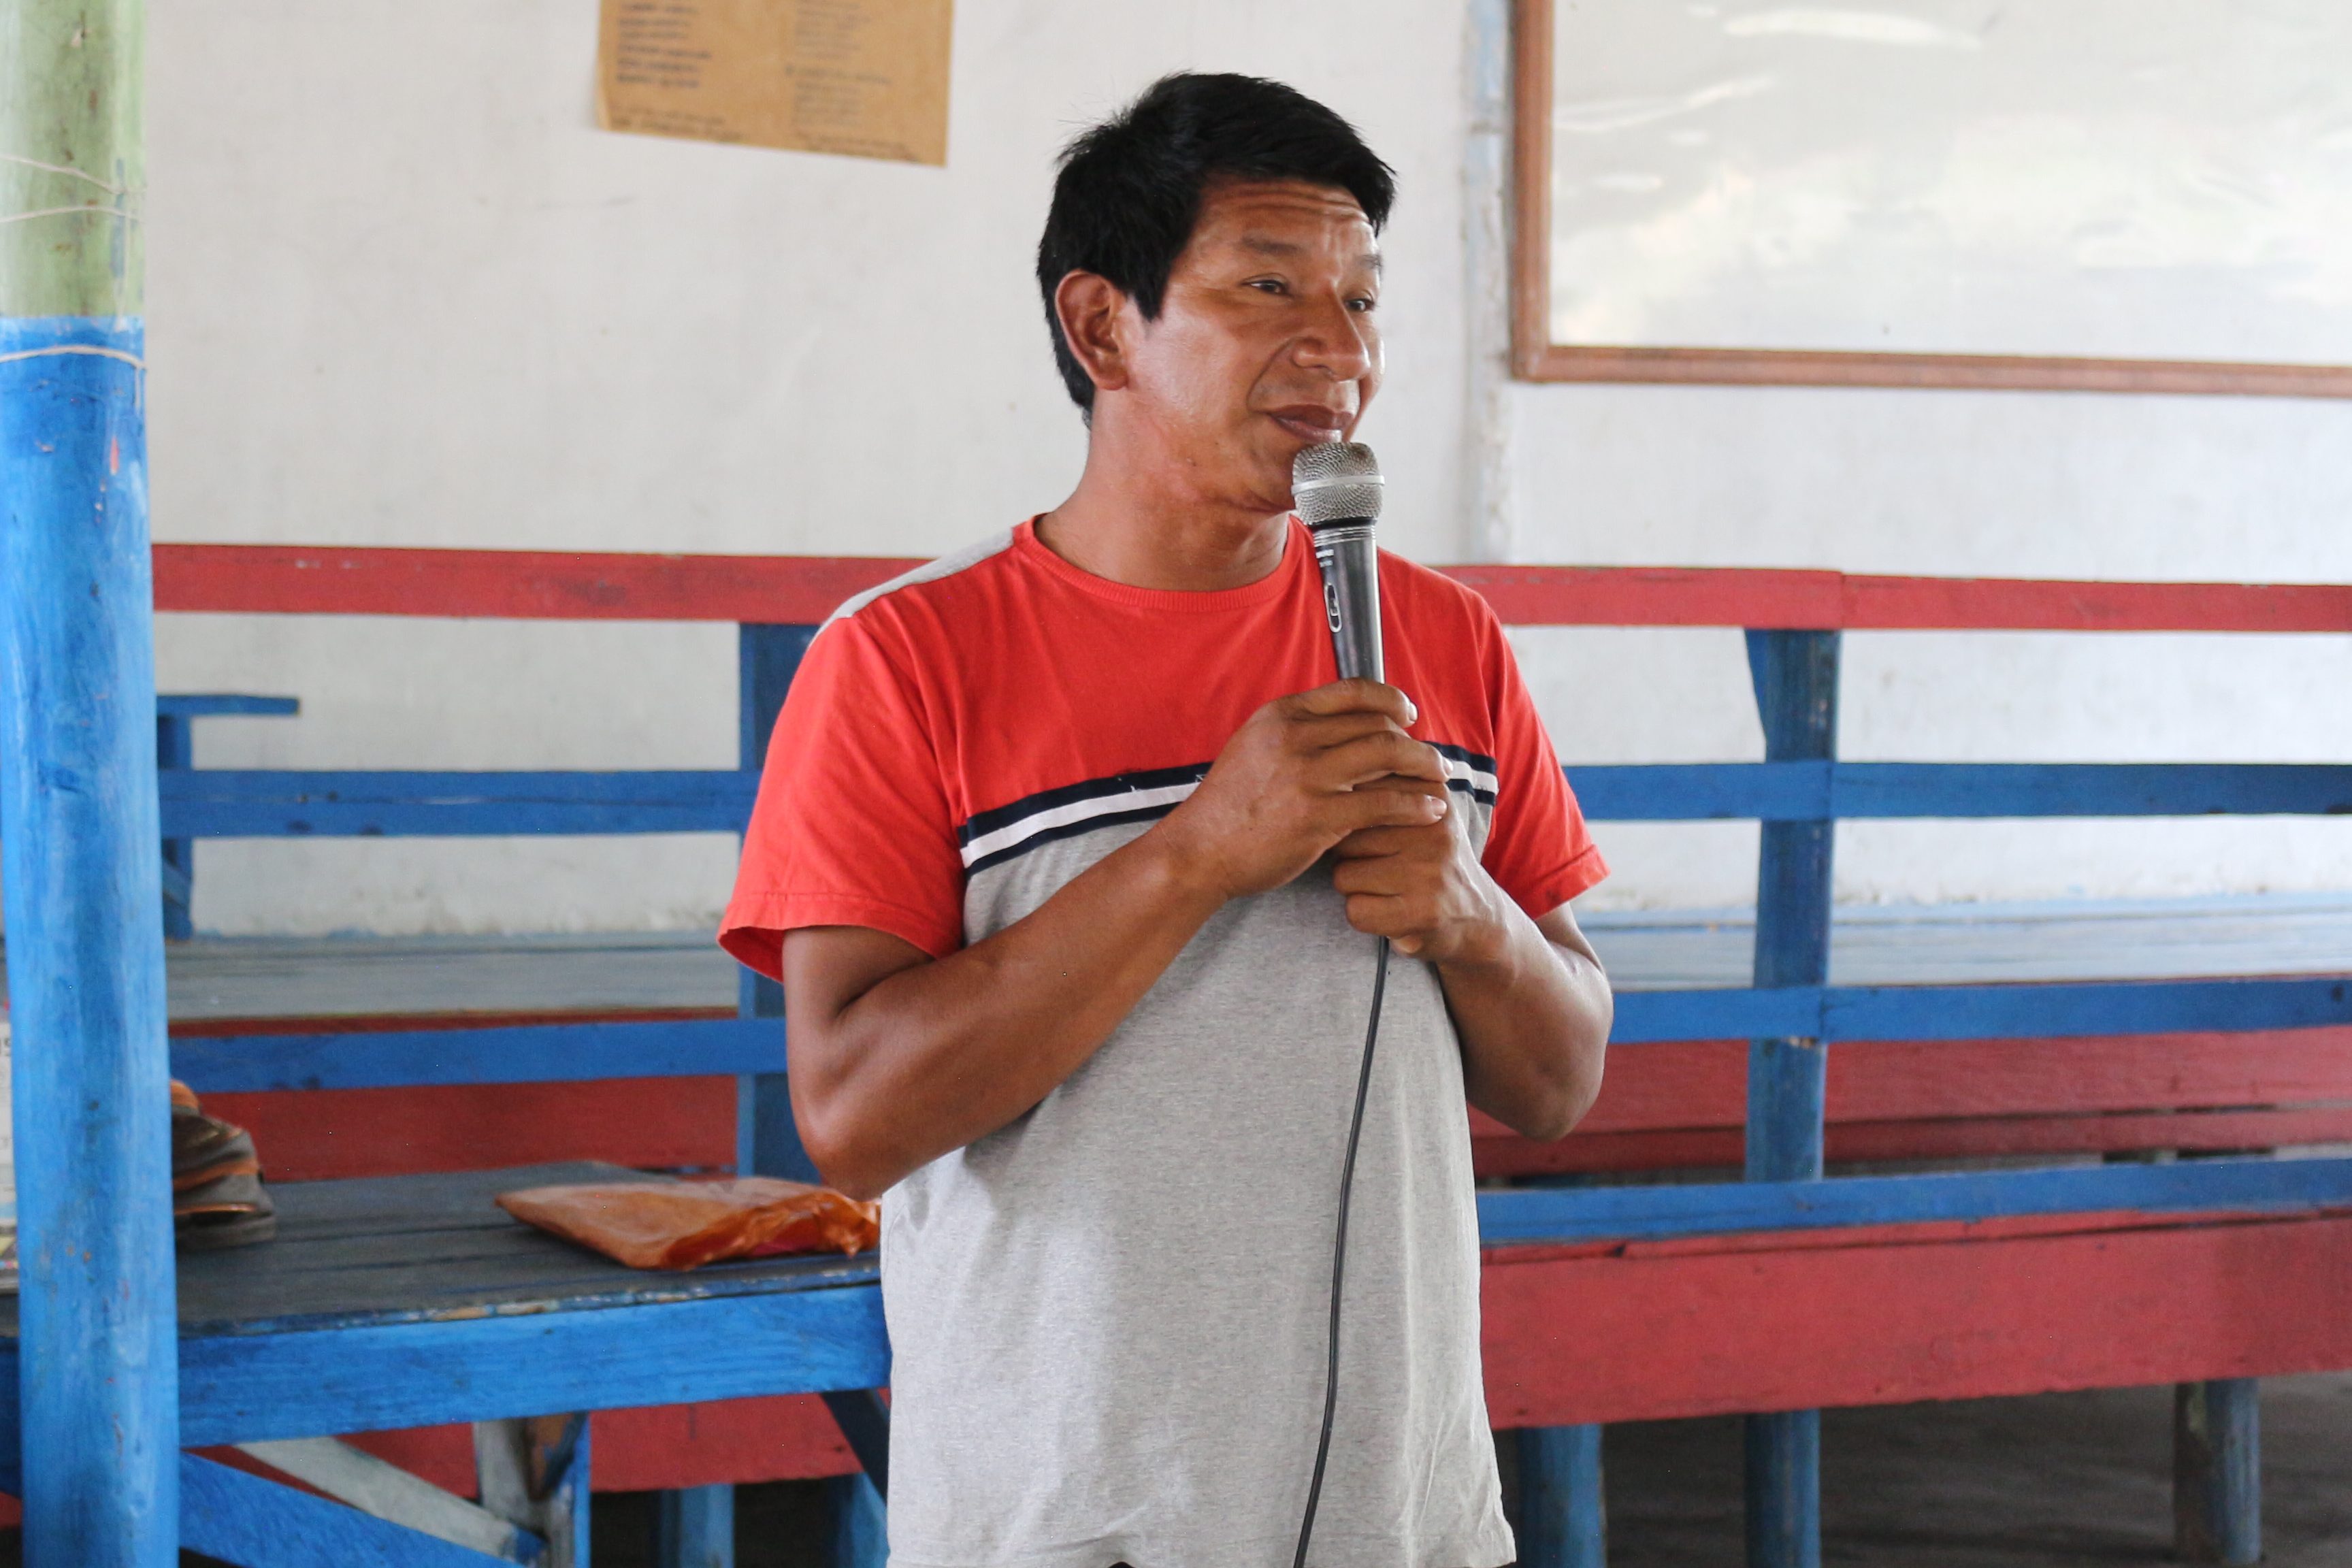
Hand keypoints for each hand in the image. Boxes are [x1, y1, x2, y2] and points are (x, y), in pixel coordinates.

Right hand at [1154, 680, 1449, 902]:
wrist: (1199, 850)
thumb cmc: (1229, 807)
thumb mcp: (1254, 748)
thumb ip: (1295, 734)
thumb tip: (1342, 727)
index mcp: (1281, 716)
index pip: (1351, 691)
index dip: (1389, 699)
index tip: (1408, 714)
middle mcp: (1295, 738)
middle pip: (1376, 723)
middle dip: (1412, 740)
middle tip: (1430, 757)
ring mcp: (1307, 776)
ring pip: (1386, 755)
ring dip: (1422, 765)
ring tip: (1439, 778)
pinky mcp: (1318, 815)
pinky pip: (1382, 803)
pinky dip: (1414, 805)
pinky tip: (1429, 810)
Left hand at [1330, 775, 1513, 960]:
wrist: (1478, 915)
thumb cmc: (1432, 856)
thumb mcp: (1424, 807)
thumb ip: (1389, 779)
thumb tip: (1336, 756)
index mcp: (1433, 794)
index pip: (1358, 792)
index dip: (1351, 815)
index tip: (1370, 829)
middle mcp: (1435, 829)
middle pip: (1345, 834)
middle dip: (1348, 853)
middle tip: (1380, 864)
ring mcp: (1430, 872)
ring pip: (1343, 875)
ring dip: (1354, 887)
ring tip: (1385, 886)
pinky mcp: (1422, 913)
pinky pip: (1355, 910)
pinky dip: (1363, 916)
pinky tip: (1387, 910)